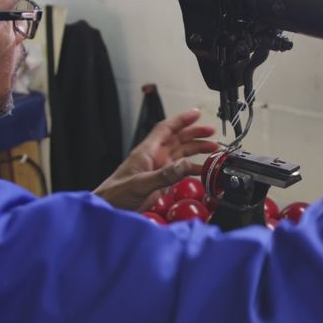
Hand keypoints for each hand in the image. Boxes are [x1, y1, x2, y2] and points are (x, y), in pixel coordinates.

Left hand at [93, 109, 218, 209]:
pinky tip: (203, 172)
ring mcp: (158, 169)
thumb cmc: (116, 194)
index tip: (196, 113)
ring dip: (196, 151)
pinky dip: (192, 170)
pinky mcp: (161, 182)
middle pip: (178, 139)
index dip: (182, 120)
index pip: (166, 129)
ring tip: (213, 150)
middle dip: (195, 134)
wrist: (109, 209)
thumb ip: (165, 175)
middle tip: (211, 132)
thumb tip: (185, 165)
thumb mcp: (141, 183)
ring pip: (181, 155)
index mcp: (147, 151)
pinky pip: (180, 172)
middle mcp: (154, 157)